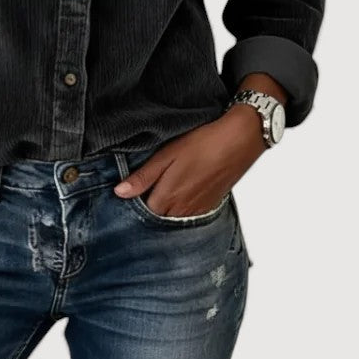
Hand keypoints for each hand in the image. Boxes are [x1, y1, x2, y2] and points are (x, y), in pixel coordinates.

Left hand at [113, 108, 266, 216]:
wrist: (238, 141)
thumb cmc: (202, 143)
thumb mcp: (167, 154)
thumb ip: (143, 177)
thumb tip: (119, 193)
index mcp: (167, 199)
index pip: (141, 213)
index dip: (134, 203)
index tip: (129, 191)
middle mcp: (182, 212)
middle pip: (157, 218)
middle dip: (148, 208)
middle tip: (143, 188)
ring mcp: (198, 211)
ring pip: (173, 218)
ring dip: (165, 209)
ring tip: (163, 187)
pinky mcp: (210, 207)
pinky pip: (189, 216)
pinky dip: (181, 208)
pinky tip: (182, 190)